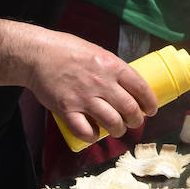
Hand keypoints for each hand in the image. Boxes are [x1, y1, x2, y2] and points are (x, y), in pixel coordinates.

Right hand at [25, 32, 158, 139]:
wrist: (38, 54)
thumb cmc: (68, 51)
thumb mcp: (98, 52)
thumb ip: (112, 69)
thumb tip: (128, 86)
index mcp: (112, 65)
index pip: (141, 88)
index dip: (150, 103)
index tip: (151, 110)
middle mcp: (101, 82)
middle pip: (130, 109)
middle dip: (136, 120)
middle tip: (134, 122)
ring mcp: (84, 97)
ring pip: (112, 123)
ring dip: (118, 130)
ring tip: (117, 129)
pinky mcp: (67, 109)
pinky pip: (85, 131)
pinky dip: (92, 137)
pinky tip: (94, 135)